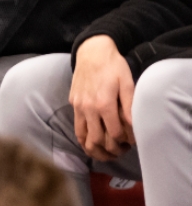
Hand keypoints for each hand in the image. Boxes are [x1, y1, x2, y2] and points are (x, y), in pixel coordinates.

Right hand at [70, 35, 135, 161]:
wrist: (92, 51)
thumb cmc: (113, 66)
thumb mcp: (127, 83)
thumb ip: (129, 106)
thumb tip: (133, 127)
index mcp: (104, 104)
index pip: (114, 134)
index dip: (124, 142)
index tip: (131, 143)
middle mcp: (88, 108)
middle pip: (97, 140)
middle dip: (110, 151)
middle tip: (120, 151)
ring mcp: (78, 106)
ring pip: (82, 137)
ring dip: (93, 150)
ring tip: (105, 154)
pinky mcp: (73, 103)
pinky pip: (77, 127)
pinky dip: (84, 139)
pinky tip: (92, 142)